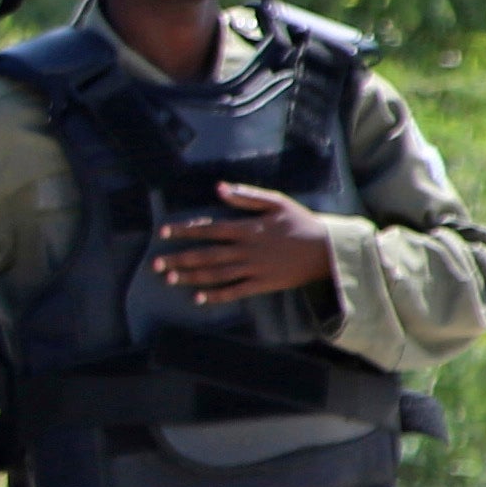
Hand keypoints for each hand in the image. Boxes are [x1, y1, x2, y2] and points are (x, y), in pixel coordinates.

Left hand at [154, 183, 343, 304]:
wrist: (329, 249)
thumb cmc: (301, 222)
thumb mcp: (276, 202)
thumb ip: (246, 196)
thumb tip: (219, 188)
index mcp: (248, 229)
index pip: (209, 230)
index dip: (185, 231)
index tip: (163, 233)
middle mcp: (247, 250)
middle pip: (206, 255)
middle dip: (179, 259)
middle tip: (155, 264)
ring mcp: (254, 268)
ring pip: (216, 274)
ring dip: (190, 277)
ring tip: (169, 279)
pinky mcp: (263, 284)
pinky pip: (235, 291)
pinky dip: (216, 295)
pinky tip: (197, 298)